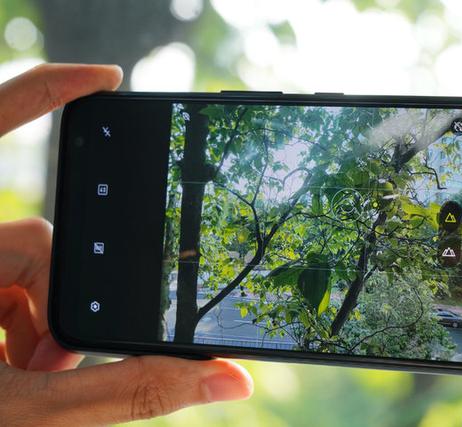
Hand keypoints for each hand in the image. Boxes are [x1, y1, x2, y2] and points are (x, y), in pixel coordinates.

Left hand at [0, 64, 252, 425]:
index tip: (104, 79)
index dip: (46, 92)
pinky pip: (5, 269)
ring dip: (32, 317)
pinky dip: (19, 306)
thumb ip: (127, 393)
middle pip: (34, 239)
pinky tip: (11, 353)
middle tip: (32, 364)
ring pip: (22, 264)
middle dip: (48, 303)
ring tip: (16, 369)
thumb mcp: (29, 413)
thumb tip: (230, 379)